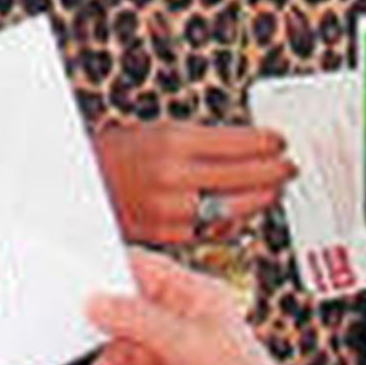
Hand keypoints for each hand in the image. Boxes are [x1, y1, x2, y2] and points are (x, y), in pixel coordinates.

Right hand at [80, 249, 285, 364]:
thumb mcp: (183, 344)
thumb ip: (137, 319)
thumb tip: (100, 302)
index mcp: (193, 293)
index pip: (144, 269)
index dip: (112, 278)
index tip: (83, 294)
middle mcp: (186, 317)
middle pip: (129, 318)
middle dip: (107, 344)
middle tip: (89, 363)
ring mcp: (181, 349)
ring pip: (131, 353)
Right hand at [94, 121, 293, 246]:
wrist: (77, 187)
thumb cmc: (116, 156)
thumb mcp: (158, 131)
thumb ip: (201, 140)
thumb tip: (246, 143)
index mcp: (174, 141)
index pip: (241, 142)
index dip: (269, 142)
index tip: (280, 140)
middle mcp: (175, 176)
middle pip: (247, 175)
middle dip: (276, 170)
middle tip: (288, 166)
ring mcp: (174, 208)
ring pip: (237, 207)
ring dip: (263, 197)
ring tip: (273, 189)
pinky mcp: (170, 234)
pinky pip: (215, 229)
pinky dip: (234, 220)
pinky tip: (243, 210)